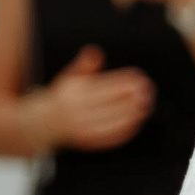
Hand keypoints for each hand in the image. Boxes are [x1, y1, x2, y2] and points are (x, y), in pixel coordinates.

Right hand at [33, 46, 152, 149]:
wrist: (45, 123)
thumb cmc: (64, 96)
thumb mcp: (70, 78)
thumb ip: (85, 65)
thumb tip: (95, 51)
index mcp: (74, 95)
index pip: (105, 87)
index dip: (124, 81)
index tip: (139, 76)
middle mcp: (78, 113)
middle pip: (113, 104)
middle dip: (133, 97)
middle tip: (148, 90)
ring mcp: (84, 129)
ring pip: (115, 121)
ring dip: (134, 113)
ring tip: (146, 103)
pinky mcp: (90, 142)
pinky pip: (113, 136)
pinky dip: (128, 128)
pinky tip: (138, 119)